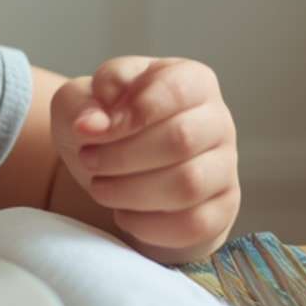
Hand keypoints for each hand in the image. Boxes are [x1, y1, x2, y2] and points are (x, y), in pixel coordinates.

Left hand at [51, 56, 238, 259]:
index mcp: (192, 80)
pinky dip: (148, 224)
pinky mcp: (221, 211)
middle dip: (121, 155)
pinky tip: (122, 214)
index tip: (87, 130)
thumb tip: (92, 124)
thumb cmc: (104, 125)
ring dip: (130, 191)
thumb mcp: (81, 99)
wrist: (114, 170)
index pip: (174, 91)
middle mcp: (217, 121)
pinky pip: (194, 224)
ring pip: (188, 185)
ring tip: (98, 187)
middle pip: (181, 139)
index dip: (128, 114)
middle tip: (87, 159)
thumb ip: (85, 101)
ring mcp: (225, 168)